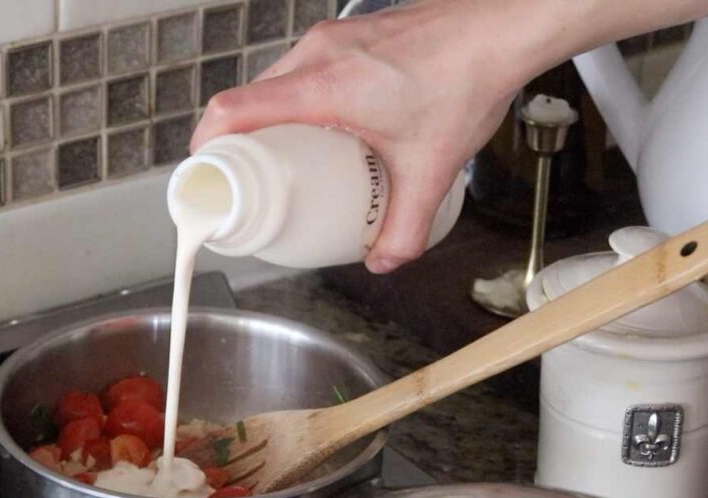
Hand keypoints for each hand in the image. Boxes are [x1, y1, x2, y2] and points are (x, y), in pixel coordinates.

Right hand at [191, 2, 518, 273]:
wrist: (503, 28)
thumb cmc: (467, 78)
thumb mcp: (430, 169)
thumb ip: (404, 226)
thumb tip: (384, 259)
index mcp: (324, 86)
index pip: (234, 109)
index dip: (206, 144)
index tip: (204, 174)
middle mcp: (318, 55)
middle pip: (247, 98)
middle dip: (236, 142)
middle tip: (244, 179)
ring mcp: (332, 40)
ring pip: (273, 82)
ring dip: (267, 120)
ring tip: (282, 158)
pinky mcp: (348, 36)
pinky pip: (299, 70)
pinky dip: (294, 102)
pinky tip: (322, 128)